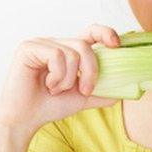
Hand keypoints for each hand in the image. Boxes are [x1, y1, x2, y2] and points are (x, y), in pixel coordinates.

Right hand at [0, 23, 121, 131]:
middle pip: (85, 45)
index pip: (91, 32)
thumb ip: (102, 91)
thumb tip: (126, 90)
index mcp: (68, 50)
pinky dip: (58, 76)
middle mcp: (55, 43)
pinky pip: (56, 56)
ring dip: (70, 78)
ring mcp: (41, 43)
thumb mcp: (82, 97)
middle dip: (91, 70)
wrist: (25, 120)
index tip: (117, 45)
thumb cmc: (49, 106)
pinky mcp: (28, 47)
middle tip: (85, 90)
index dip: (106, 33)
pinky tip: (47, 85)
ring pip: (72, 52)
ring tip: (57, 89)